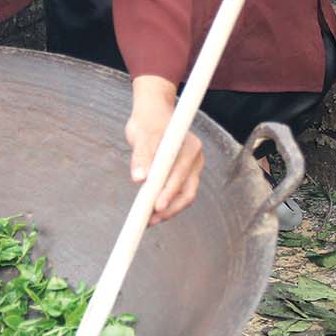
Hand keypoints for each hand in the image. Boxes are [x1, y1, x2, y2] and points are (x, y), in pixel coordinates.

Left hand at [124, 75, 203, 224]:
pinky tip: (152, 212)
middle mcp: (195, 158)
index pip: (180, 174)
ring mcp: (192, 167)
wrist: (153, 114)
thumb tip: (140, 179)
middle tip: (150, 219)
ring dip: (169, 209)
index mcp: (189, 146)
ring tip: (149, 220)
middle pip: (188, 190)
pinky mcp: (185, 174)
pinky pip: (180, 193)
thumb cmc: (148, 122)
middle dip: (169, 207)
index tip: (156, 206)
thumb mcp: (141, 135)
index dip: (169, 191)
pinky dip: (168, 203)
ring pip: (186, 195)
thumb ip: (141, 156)